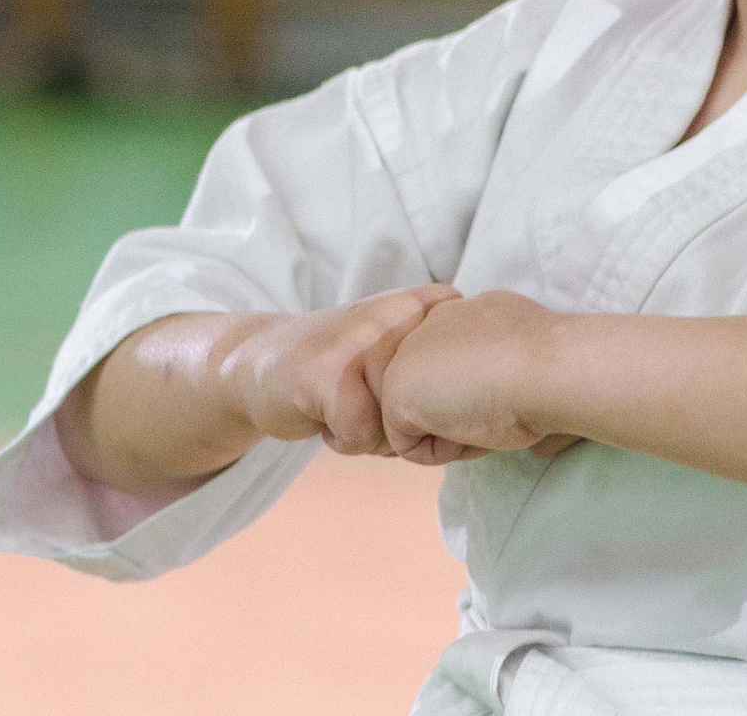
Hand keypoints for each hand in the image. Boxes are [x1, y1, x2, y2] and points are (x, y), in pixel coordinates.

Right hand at [217, 284, 459, 456]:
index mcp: (427, 304)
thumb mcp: (403, 350)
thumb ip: (447, 366)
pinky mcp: (331, 374)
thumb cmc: (345, 365)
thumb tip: (487, 419)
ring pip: (401, 428)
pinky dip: (343, 441)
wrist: (258, 361)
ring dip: (372, 435)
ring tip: (346, 403)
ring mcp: (365, 340)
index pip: (472, 376)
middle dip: (402, 425)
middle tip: (366, 400)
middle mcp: (401, 313)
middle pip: (435, 409)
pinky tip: (323, 414)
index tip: (404, 392)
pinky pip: (363, 438)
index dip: (439, 405)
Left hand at [378, 290, 573, 465]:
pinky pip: (413, 445)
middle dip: (464, 408)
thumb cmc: (551, 364)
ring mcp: (409, 355)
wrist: (548, 368)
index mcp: (469, 310)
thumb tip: (499, 389)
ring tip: (489, 412)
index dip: (486, 390)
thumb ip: (496, 358)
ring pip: (427, 416)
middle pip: (439, 390)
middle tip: (501, 403)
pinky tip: (471, 426)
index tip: (516, 387)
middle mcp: (434, 324)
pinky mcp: (396, 394)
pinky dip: (444, 450)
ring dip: (456, 428)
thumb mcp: (520, 349)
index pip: (461, 365)